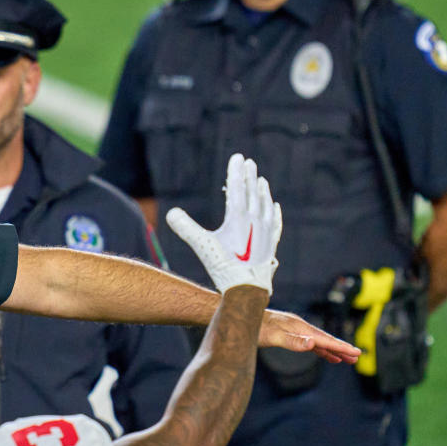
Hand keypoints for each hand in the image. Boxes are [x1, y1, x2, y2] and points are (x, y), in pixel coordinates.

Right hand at [167, 153, 280, 292]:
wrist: (247, 288)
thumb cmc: (224, 266)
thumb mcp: (202, 245)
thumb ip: (186, 228)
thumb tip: (170, 213)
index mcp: (239, 218)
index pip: (237, 188)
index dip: (236, 172)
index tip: (237, 157)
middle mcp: (256, 221)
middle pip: (253, 192)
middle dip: (250, 176)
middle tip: (249, 162)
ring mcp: (266, 232)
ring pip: (266, 205)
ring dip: (262, 191)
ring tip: (261, 180)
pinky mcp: (271, 243)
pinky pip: (276, 222)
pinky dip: (275, 211)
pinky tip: (275, 206)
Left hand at [260, 309, 360, 362]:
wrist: (241, 316)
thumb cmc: (254, 327)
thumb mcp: (273, 336)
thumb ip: (292, 341)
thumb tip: (313, 344)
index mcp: (299, 327)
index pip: (324, 339)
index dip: (340, 347)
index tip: (356, 353)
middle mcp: (299, 327)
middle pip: (325, 339)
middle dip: (342, 348)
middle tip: (358, 357)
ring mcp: (294, 330)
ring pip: (319, 342)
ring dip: (333, 350)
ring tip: (347, 360)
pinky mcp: (289, 334)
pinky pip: (310, 343)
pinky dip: (321, 350)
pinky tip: (326, 355)